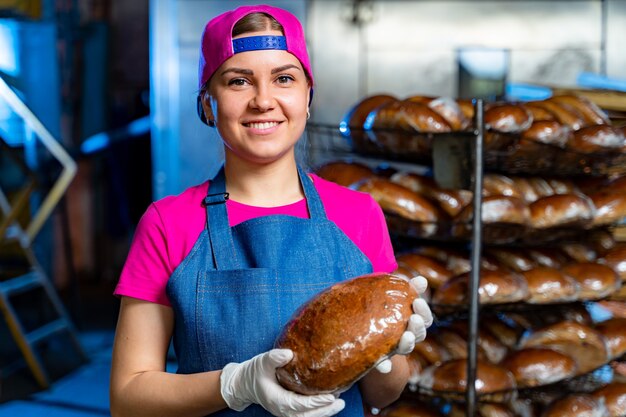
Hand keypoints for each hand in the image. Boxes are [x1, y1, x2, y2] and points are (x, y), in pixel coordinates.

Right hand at [220, 349, 344, 416]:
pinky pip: (306, 415)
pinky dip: (318, 411)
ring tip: (339, 403)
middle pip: (307, 416)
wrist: (245, 383)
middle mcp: (282, 410)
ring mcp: (286, 413)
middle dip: (324, 410)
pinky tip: (329, 403)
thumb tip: (289, 354)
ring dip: (324, 412)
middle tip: (340, 402)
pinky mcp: (289, 411)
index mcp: (277, 400)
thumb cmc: (255, 372)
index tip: (330, 396)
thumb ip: (274, 357)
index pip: (299, 405)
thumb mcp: (262, 362)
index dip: (315, 402)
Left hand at [375, 276, 432, 373]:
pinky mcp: (380, 358)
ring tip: (406, 336)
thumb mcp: (392, 294)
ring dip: (408, 343)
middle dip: (418, 326)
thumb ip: (407, 287)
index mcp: (412, 321)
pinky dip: (385, 366)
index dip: (424, 311)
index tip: (418, 301)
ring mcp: (395, 348)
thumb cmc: (382, 306)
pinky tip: (385, 367)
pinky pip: (383, 364)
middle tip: (414, 318)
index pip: (425, 318)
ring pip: (406, 348)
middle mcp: (407, 336)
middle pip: (419, 334)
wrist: (360, 326)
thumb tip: (422, 280)